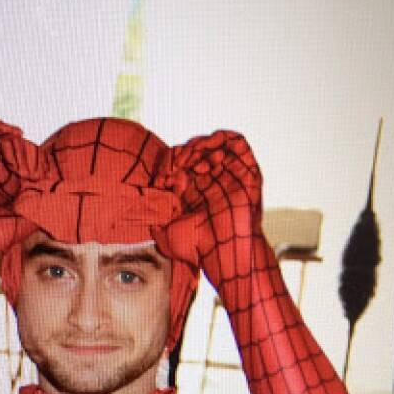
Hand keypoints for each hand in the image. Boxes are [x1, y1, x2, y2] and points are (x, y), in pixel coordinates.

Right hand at [0, 119, 43, 277]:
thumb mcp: (19, 226)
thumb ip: (39, 212)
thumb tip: (63, 200)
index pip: (19, 164)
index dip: (33, 159)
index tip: (45, 166)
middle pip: (5, 147)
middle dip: (19, 145)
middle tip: (30, 149)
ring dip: (4, 132)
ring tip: (18, 136)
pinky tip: (4, 133)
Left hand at [154, 130, 265, 296]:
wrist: (225, 255)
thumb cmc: (199, 249)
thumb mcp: (168, 236)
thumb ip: (156, 226)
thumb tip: (147, 216)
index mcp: (195, 194)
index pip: (181, 166)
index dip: (168, 165)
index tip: (161, 178)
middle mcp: (213, 183)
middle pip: (196, 153)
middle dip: (183, 153)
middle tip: (176, 163)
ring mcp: (230, 176)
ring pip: (215, 145)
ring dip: (200, 143)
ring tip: (190, 154)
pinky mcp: (247, 173)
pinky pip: (238, 143)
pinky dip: (221, 137)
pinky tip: (206, 147)